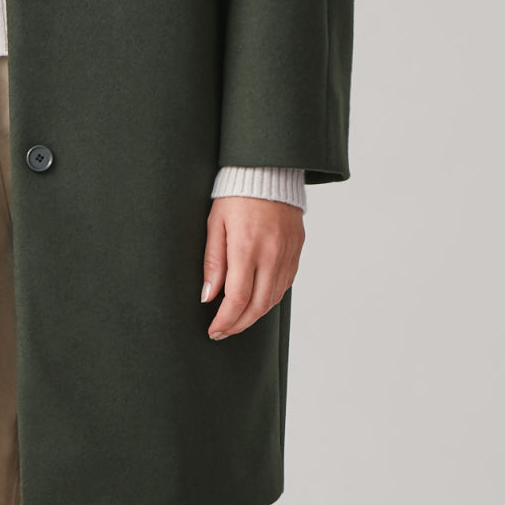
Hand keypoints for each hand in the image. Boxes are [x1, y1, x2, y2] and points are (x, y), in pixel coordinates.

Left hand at [201, 197, 303, 338]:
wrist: (268, 173)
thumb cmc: (235, 196)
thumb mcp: (215, 224)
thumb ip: (213, 262)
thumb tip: (208, 297)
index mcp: (247, 248)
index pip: (237, 299)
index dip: (225, 320)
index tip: (214, 330)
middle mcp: (271, 255)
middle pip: (258, 306)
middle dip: (239, 325)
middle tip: (223, 331)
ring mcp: (287, 254)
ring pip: (273, 299)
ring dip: (254, 315)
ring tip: (236, 319)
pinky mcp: (296, 251)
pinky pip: (284, 285)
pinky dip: (269, 298)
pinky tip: (256, 300)